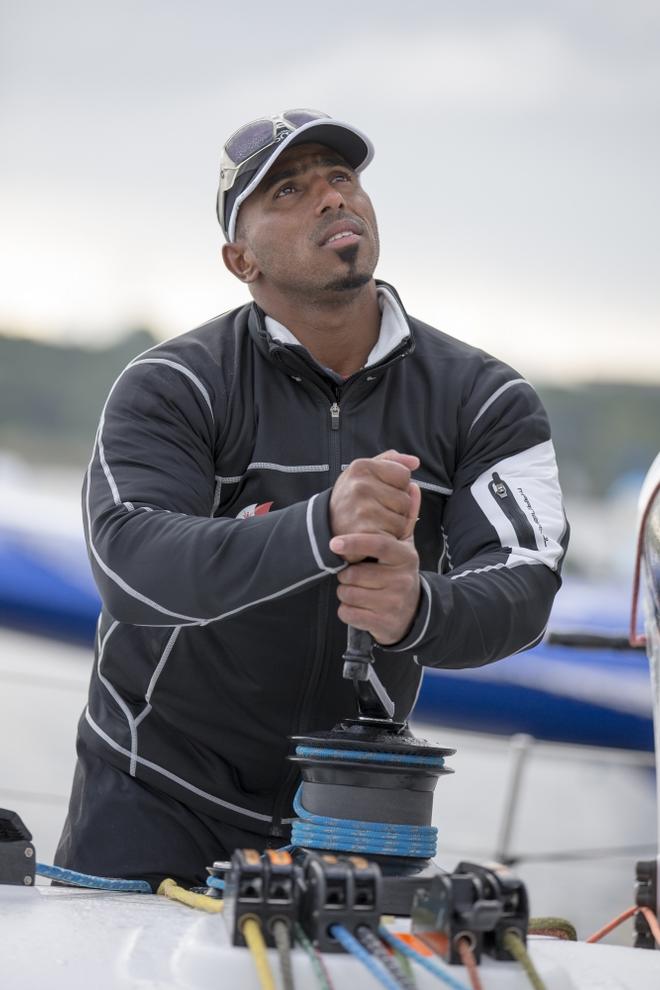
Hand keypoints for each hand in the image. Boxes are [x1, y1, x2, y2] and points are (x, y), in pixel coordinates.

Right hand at [329, 450, 419, 540]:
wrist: (327, 528)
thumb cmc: (352, 498)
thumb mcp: (364, 473)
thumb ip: (391, 462)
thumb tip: (415, 462)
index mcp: (361, 467)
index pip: (404, 474)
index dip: (397, 486)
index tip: (379, 491)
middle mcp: (360, 486)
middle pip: (406, 498)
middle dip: (396, 507)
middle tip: (375, 510)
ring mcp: (363, 510)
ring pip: (402, 519)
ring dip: (393, 524)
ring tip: (373, 522)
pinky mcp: (366, 534)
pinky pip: (396, 535)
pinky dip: (389, 538)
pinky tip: (374, 534)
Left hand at [330, 483, 420, 644]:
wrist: (413, 615)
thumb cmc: (399, 573)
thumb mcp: (405, 546)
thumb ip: (405, 517)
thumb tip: (413, 485)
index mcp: (405, 556)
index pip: (378, 544)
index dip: (354, 543)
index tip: (334, 543)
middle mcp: (402, 579)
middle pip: (352, 574)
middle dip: (347, 576)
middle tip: (358, 576)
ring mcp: (393, 603)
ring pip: (347, 594)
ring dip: (346, 593)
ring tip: (361, 591)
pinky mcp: (383, 624)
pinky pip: (348, 614)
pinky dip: (348, 612)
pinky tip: (362, 609)